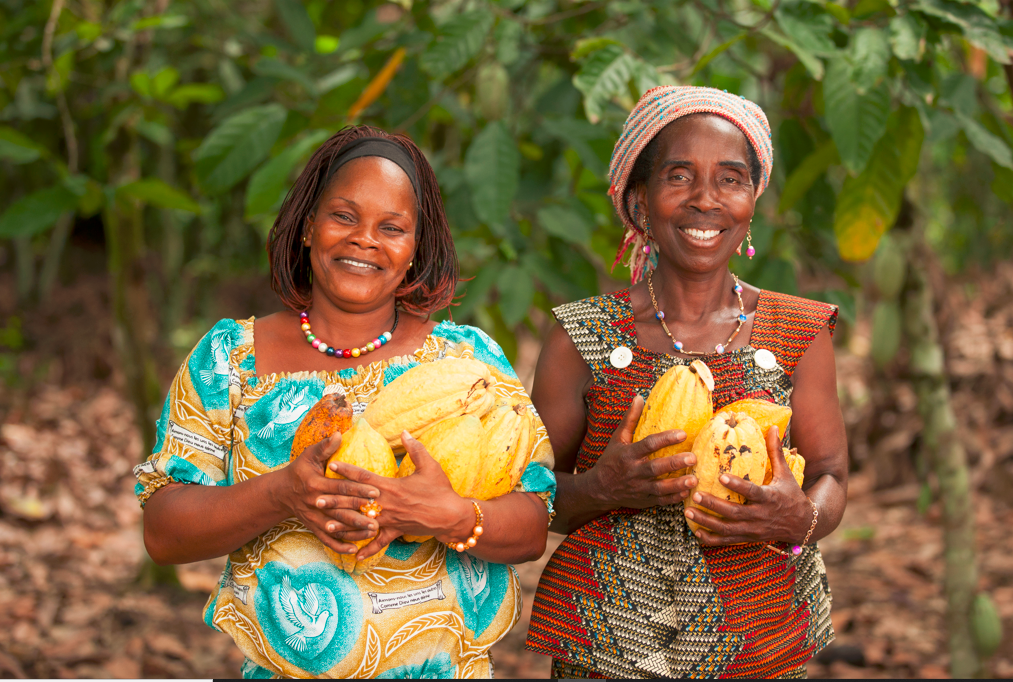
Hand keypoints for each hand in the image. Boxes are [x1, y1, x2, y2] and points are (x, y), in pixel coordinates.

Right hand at [279, 433, 381, 553]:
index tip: (376, 491)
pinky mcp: (313, 528)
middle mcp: (314, 503)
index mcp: (315, 484)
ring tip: (372, 532)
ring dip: (353, 531)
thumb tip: (339, 434)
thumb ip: (325, 446)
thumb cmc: (300, 470)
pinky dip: (339, 546)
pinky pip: (327, 540)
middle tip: (379, 515)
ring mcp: (313, 518)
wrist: (281, 492)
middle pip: (340, 509)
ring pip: (335, 528)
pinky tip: (354, 550)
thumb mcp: (308, 455)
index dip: (358, 489)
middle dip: (359, 513)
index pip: (340, 488)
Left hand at [327, 431, 473, 560]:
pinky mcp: (396, 532)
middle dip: (336, 499)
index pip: (364, 477)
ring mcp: (390, 520)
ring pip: (362, 523)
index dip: (347, 470)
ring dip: (344, 525)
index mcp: (392, 486)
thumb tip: (405, 432)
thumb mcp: (430, 466)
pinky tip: (354, 556)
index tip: (331, 465)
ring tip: (326, 525)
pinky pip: (379, 542)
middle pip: (356, 501)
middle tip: (316, 498)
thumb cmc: (441, 490)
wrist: (451, 516)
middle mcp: (387, 504)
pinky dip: (367, 549)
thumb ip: (416, 449)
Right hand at [588, 395, 698, 509]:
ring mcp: (639, 488)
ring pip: (660, 487)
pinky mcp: (643, 500)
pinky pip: (660, 501)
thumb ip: (630, 419)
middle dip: (675, 463)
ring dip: (677, 484)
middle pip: (656, 468)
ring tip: (694, 479)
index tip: (683, 434)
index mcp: (628, 454)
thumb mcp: (617, 439)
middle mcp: (634, 472)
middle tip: (693, 457)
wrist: (599, 489)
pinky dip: (673, 498)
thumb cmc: (611, 461)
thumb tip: (639, 397)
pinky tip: (686, 493)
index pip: (648, 445)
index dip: (665, 439)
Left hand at [684, 426, 812, 545]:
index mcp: (769, 498)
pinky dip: (712, 539)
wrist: (803, 524)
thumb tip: (772, 427)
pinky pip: (728, 541)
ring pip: (728, 529)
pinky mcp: (749, 538)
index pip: (752, 491)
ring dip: (706, 522)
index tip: (720, 476)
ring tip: (688, 512)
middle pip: (735, 513)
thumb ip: (775, 451)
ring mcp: (753, 529)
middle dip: (714, 505)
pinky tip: (696, 532)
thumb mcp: (786, 474)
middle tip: (695, 494)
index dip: (737, 485)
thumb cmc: (791, 495)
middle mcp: (760, 515)